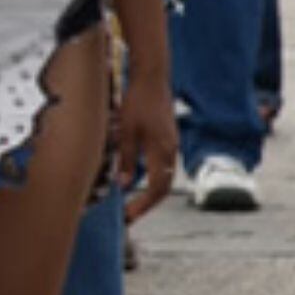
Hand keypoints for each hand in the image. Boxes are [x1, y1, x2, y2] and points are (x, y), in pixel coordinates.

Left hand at [115, 76, 179, 221]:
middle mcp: (170, 150)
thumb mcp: (125, 131)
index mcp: (161, 151)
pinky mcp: (166, 138)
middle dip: (146, 203)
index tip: (127, 217)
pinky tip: (133, 178)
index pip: (157, 188)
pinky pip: (160, 164)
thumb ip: (125, 158)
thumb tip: (124, 185)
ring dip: (148, 191)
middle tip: (128, 215)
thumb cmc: (136, 101)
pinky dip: (149, 176)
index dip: (143, 205)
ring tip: (129, 202)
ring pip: (162, 176)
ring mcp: (170, 144)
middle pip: (162, 186)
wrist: (151, 77)